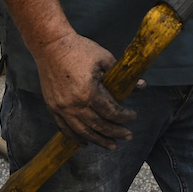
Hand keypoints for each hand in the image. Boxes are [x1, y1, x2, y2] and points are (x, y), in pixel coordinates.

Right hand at [34, 32, 141, 148]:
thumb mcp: (104, 58)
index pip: (111, 112)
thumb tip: (141, 85)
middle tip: (127, 136)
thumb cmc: (78, 49)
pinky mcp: (52, 107)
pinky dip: (75, 137)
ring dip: (98, 140)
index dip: (124, 117)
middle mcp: (75, 105)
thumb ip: (122, 75)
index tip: (132, 116)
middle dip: (115, 132)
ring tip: (111, 145)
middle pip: (99, 125)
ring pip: (83, 131)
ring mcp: (62, 108)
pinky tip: (85, 143)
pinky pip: (64, 128)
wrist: (50, 45)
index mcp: (89, 92)